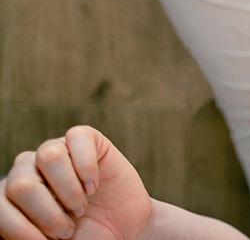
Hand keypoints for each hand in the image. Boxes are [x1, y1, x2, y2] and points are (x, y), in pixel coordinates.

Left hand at [0, 126, 152, 239]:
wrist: (121, 230)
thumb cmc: (82, 238)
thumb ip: (30, 238)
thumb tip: (12, 236)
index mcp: (10, 199)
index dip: (18, 227)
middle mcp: (28, 171)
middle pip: (22, 183)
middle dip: (48, 214)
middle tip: (68, 229)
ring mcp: (57, 151)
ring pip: (48, 155)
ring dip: (68, 189)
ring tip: (80, 208)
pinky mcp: (85, 140)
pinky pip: (78, 137)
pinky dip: (87, 166)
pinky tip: (93, 187)